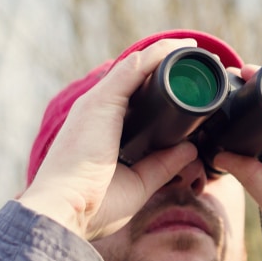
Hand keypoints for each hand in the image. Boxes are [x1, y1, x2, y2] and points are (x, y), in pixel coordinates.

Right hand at [19, 39, 199, 239]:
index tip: (187, 87)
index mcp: (102, 130)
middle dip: (164, 68)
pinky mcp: (102, 101)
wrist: (65, 212)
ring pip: (137, 67)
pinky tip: (181, 48)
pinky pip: (135, 67)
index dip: (158, 90)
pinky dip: (158, 54)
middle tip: (196, 64)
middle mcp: (97, 111)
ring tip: (194, 50)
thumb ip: (163, 165)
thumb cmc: (94, 206)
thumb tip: (190, 148)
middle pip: (135, 80)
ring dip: (166, 55)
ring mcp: (97, 103)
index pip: (132, 100)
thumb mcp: (139, 183)